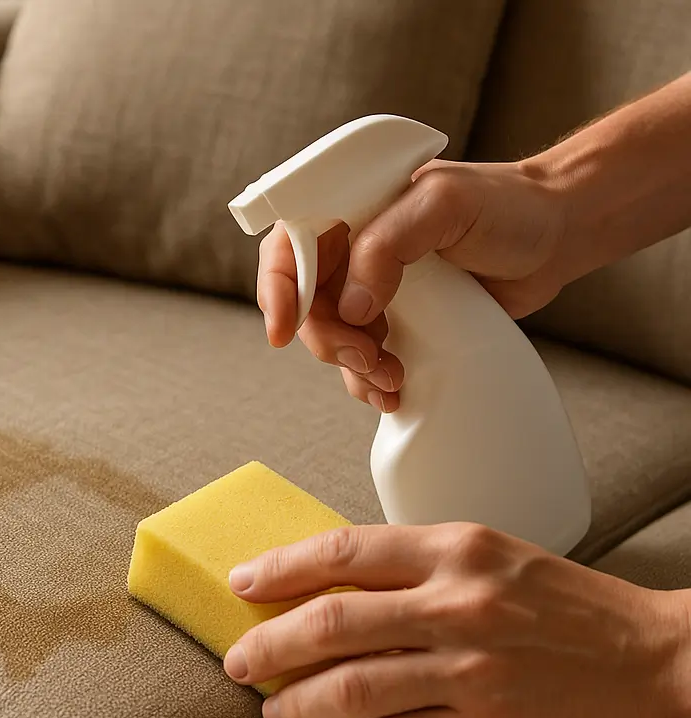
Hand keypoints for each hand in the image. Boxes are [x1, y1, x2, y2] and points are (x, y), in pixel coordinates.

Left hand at [223, 524, 690, 717]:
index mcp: (457, 549)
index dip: (280, 569)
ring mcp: (471, 671)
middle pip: (331, 624)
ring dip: (294, 703)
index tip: (242, 584)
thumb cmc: (564, 602)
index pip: (342, 553)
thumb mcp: (489, 554)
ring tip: (269, 708)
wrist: (656, 658)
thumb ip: (414, 565)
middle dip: (268, 646)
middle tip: (237, 661)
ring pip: (350, 689)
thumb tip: (327, 586)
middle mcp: (458, 606)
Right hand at [256, 161, 568, 411]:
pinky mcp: (399, 322)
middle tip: (366, 358)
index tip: (283, 332)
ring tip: (391, 380)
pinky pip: (364, 359)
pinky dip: (371, 382)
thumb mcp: (444, 207)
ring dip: (353, 368)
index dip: (277, 289)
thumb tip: (351, 308)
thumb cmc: (508, 206)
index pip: (289, 246)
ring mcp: (375, 289)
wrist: (559, 236)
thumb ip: (388, 247)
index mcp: (352, 208)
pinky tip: (394, 392)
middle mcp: (356, 249)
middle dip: (328, 341)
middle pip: (308, 305)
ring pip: (334, 339)